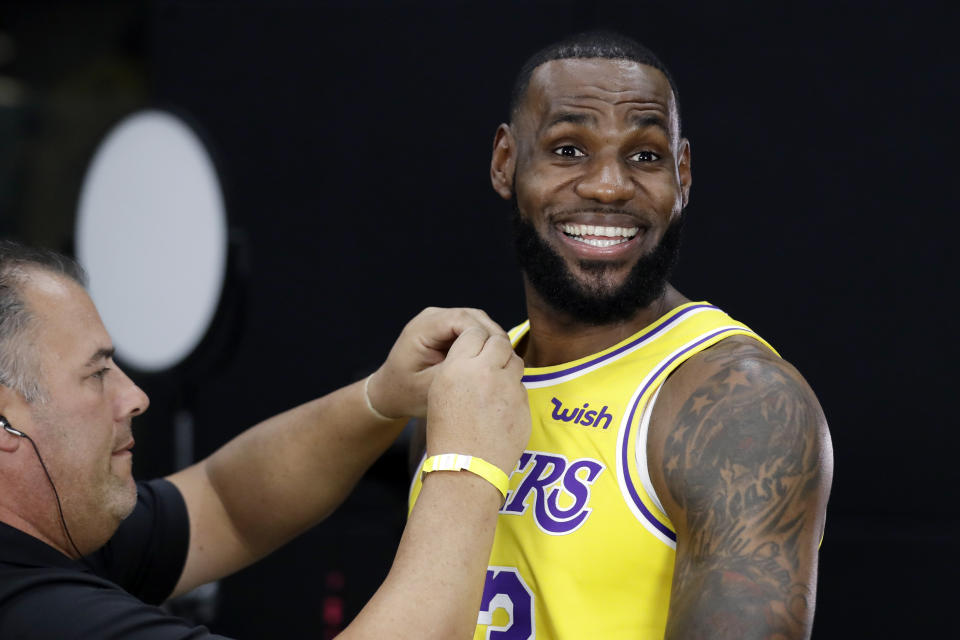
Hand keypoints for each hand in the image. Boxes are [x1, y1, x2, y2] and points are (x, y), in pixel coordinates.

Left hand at [367, 307, 506, 418]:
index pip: (463, 320)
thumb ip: (457, 371)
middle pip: (474, 317)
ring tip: (503, 362)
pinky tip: (492, 360)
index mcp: (423, 328)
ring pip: (478, 321)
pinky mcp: (448, 329)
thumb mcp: (429, 387)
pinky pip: (473, 329)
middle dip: (493, 337)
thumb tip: (486, 363)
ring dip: (491, 340)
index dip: (486, 335)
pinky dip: (485, 343)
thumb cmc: (405, 393)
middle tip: (508, 361)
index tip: (499, 357)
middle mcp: (432, 318)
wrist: (390, 393)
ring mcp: (441, 321)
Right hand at [425, 326, 529, 475]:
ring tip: (494, 384)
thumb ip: (459, 364)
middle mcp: (485, 372)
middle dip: (495, 348)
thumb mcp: (440, 391)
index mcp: (459, 367)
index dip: (476, 338)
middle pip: (499, 341)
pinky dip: (512, 391)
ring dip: (507, 366)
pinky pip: (520, 387)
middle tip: (489, 360)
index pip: (474, 332)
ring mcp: (508, 388)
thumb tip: (477, 347)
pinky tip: (500, 408)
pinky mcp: (523, 404)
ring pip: (515, 361)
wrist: (466, 468)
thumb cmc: (447, 431)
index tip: (475, 347)